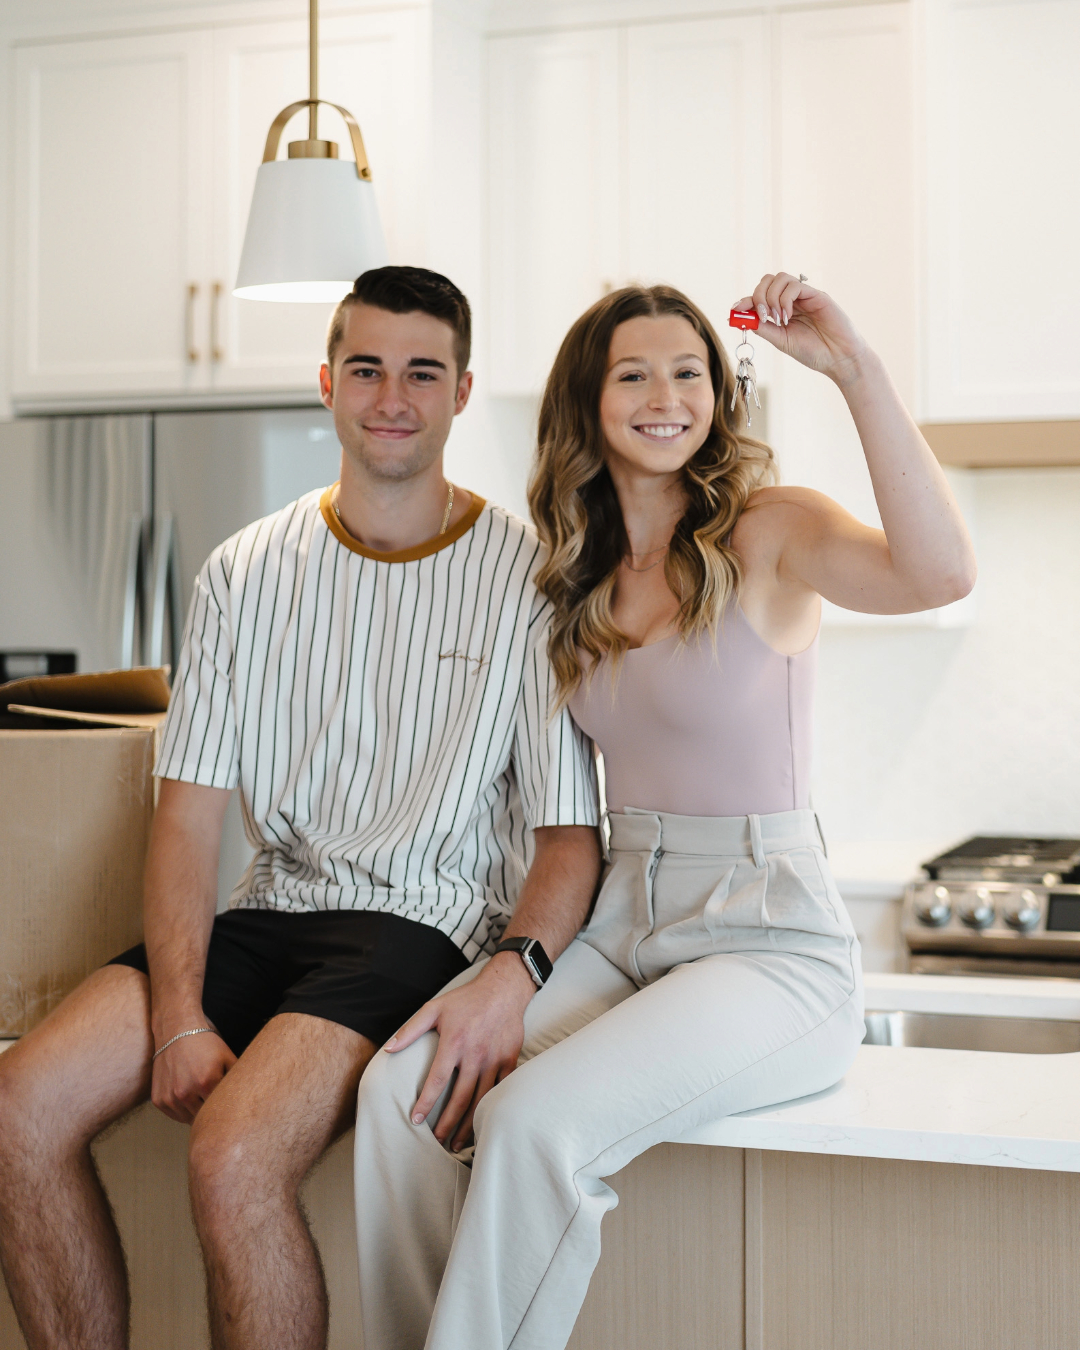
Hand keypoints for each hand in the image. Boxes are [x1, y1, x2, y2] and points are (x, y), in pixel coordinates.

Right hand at [151, 1029, 236, 1124]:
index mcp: (206, 1082)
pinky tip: (187, 1096)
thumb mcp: (227, 1056)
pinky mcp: (158, 1100)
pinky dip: (182, 1111)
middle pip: (204, 1116)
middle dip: (211, 1110)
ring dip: (196, 1112)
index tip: (227, 1103)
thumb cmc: (205, 1043)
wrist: (176, 1031)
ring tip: (200, 1096)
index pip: (220, 1108)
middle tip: (214, 1101)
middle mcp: (185, 1093)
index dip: (225, 1106)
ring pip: (189, 1119)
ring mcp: (170, 1097)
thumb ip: (237, 1078)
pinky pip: (174, 1115)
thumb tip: (248, 1096)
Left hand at [385, 953, 535, 1151]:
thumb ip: (410, 1030)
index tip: (416, 1120)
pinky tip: (483, 1122)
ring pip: (480, 1099)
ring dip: (469, 1123)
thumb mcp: (434, 1008)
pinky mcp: (509, 1060)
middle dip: (447, 1123)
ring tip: (457, 1142)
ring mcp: (494, 1059)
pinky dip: (491, 1108)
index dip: (426, 1103)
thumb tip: (388, 1049)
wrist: (504, 989)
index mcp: (454, 1042)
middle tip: (436, 1141)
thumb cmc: (466, 1000)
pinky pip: (500, 1090)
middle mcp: (475, 1054)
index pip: (437, 1080)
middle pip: (460, 1098)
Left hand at [734, 273, 870, 386]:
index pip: (759, 296)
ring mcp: (804, 296)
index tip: (735, 310)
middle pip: (767, 281)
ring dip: (771, 297)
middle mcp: (792, 300)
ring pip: (780, 278)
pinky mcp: (816, 294)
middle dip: (757, 296)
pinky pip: (795, 286)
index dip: (745, 301)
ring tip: (777, 318)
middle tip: (761, 315)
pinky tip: (787, 316)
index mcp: (782, 311)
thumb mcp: (781, 341)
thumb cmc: (813, 352)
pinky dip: (785, 299)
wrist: (838, 359)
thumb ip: (764, 328)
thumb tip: (743, 318)